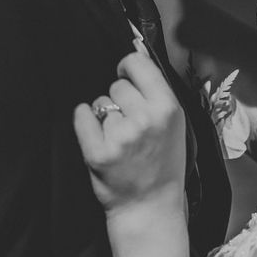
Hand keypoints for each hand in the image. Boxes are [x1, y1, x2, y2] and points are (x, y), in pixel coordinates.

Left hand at [73, 51, 186, 226]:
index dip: (128, 68)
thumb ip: (156, 90)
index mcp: (168, 109)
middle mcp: (145, 120)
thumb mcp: (174, 124)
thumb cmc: (162, 165)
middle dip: (119, 101)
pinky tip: (98, 138)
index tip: (126, 78)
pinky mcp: (98, 152)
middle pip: (116, 85)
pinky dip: (85, 123)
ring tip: (120, 141)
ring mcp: (121, 137)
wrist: (150, 207)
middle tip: (129, 126)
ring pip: (100, 103)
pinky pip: (81, 116)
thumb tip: (136, 49)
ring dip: (105, 117)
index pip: (138, 64)